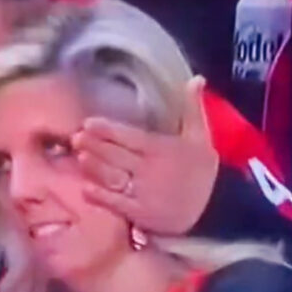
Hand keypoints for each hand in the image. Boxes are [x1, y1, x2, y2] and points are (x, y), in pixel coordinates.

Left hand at [74, 75, 218, 235]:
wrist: (216, 210)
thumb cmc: (202, 172)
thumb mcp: (201, 137)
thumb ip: (193, 108)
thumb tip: (196, 78)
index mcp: (162, 148)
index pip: (131, 136)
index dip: (108, 130)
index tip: (88, 123)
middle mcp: (150, 169)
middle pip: (117, 156)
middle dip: (95, 146)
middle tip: (75, 137)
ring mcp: (144, 193)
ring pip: (114, 178)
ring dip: (95, 167)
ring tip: (79, 156)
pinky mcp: (141, 213)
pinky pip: (117, 204)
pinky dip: (101, 196)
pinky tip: (85, 188)